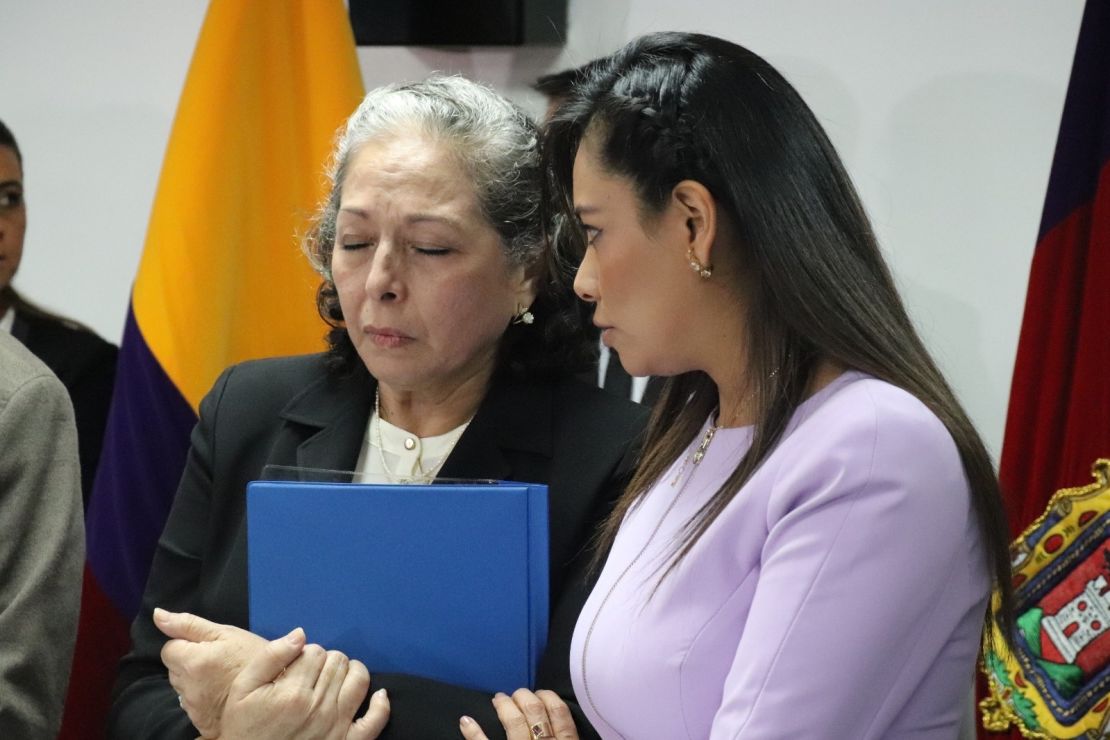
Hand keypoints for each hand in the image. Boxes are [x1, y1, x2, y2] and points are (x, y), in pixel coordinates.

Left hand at [156, 607, 266, 737]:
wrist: (276, 692)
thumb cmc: (255, 659)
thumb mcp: (227, 633)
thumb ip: (189, 624)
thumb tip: (159, 615)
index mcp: (192, 660)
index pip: (170, 648)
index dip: (188, 644)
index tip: (209, 646)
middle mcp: (187, 685)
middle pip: (175, 668)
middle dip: (190, 662)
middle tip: (218, 660)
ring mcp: (193, 705)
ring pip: (182, 686)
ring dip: (195, 680)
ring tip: (222, 676)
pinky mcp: (199, 720)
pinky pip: (192, 704)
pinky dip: (203, 697)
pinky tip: (222, 691)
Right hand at [220, 627, 388, 739]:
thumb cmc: (244, 727)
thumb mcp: (243, 689)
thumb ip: (270, 657)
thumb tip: (301, 634)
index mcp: (293, 694)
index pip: (315, 652)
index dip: (305, 654)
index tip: (296, 666)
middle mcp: (318, 709)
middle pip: (338, 662)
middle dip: (324, 662)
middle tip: (310, 674)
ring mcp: (336, 727)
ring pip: (358, 679)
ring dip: (350, 672)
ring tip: (335, 678)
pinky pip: (375, 721)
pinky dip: (381, 705)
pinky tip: (378, 695)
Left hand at [458, 689, 577, 739]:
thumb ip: (567, 739)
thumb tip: (559, 717)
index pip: (559, 712)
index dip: (548, 697)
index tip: (540, 694)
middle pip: (535, 712)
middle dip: (524, 697)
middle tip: (517, 694)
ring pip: (515, 724)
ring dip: (504, 706)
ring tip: (498, 699)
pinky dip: (474, 733)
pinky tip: (466, 721)